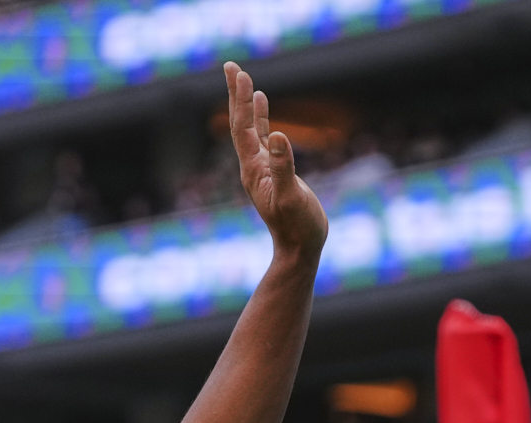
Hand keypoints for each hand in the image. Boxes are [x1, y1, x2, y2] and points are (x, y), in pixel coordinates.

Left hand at [225, 61, 328, 264]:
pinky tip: (262, 103)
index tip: (238, 73)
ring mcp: (262, 168)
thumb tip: (276, 135)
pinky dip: (260, 118)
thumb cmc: (298, 227)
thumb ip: (284, 167)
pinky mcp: (273, 171)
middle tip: (231, 66)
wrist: (300, 249)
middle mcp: (252, 166)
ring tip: (243, 79)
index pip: (242, 127)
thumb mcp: (292, 196)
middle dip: (236, 94)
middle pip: (240, 123)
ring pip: (250, 128)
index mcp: (253, 169)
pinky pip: (263, 138)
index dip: (240, 100)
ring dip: (246, 103)